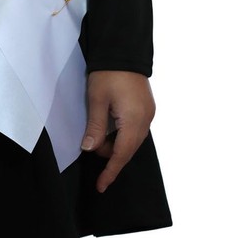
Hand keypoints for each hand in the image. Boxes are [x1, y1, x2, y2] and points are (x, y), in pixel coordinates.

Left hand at [81, 70, 155, 193]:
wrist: (123, 51)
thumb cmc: (107, 74)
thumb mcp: (96, 100)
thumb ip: (95, 127)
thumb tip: (89, 149)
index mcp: (134, 121)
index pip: (122, 155)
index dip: (110, 171)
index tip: (101, 186)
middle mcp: (146, 121)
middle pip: (128, 149)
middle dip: (110, 154)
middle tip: (90, 145)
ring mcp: (149, 114)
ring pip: (132, 140)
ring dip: (116, 143)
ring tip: (97, 135)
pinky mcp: (147, 108)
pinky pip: (135, 130)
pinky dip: (122, 134)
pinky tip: (110, 128)